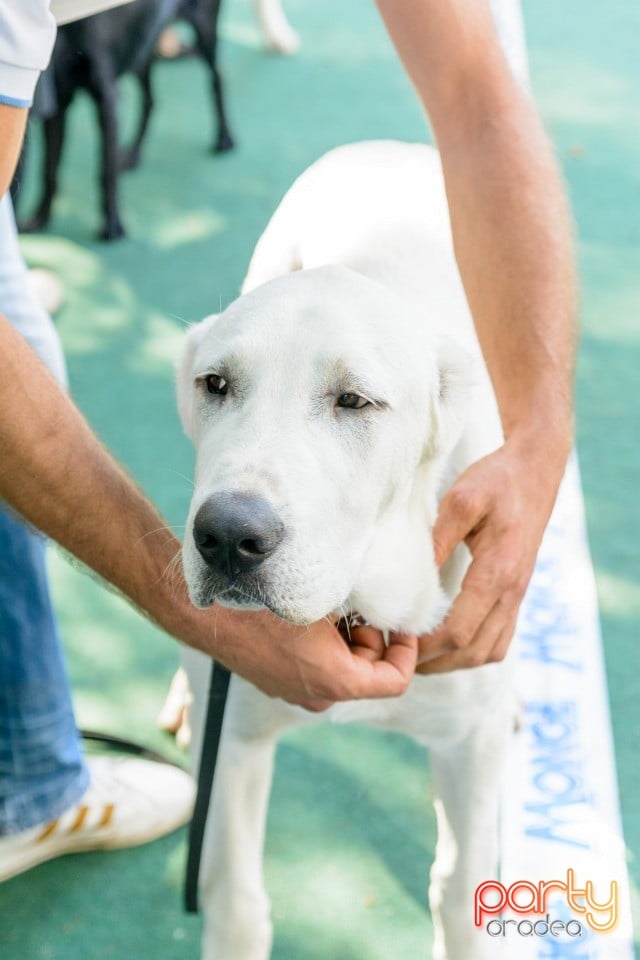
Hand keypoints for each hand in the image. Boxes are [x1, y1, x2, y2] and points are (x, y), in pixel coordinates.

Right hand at [209, 605, 417, 711]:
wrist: (210, 615)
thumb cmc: (268, 603)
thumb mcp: (327, 599)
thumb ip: (364, 611)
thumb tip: (387, 606)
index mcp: (338, 682)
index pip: (396, 681)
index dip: (407, 651)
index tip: (404, 625)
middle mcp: (319, 697)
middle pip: (368, 673)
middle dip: (373, 639)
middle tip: (361, 605)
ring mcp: (296, 695)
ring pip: (342, 671)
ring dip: (347, 642)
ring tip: (333, 606)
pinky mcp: (278, 685)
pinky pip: (315, 670)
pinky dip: (324, 649)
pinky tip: (310, 617)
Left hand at [416, 436, 567, 674]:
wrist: (536, 471)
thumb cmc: (496, 481)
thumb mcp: (461, 499)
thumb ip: (438, 538)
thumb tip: (411, 578)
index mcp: (498, 571)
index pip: (460, 630)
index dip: (425, 646)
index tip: (394, 641)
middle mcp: (512, 591)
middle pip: (472, 651)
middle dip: (434, 662)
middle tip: (397, 657)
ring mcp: (518, 596)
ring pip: (489, 652)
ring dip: (453, 662)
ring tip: (418, 655)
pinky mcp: (517, 594)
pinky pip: (500, 640)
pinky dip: (472, 651)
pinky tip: (447, 643)